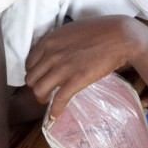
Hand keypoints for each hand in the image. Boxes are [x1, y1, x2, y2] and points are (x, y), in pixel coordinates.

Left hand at [25, 16, 139, 119]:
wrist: (119, 36)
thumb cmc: (98, 31)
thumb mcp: (69, 31)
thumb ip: (57, 43)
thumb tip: (54, 54)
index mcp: (48, 42)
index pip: (29, 63)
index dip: (34, 73)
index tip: (41, 78)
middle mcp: (51, 55)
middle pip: (31, 79)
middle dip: (36, 87)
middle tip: (45, 91)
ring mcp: (63, 68)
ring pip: (39, 91)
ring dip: (42, 99)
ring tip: (49, 102)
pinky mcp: (76, 80)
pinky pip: (58, 100)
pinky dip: (55, 111)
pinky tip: (56, 116)